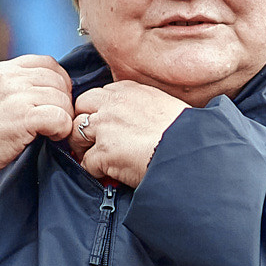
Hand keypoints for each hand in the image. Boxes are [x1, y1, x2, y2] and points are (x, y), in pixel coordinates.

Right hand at [0, 56, 76, 174]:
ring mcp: (15, 95)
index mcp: (2, 70)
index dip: (59, 82)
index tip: (55, 101)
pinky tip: (50, 138)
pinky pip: (60, 117)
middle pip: (58, 80)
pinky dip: (61, 129)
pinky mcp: (22, 117)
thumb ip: (13, 86)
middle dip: (64, 101)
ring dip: (63, 117)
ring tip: (51, 131)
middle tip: (56, 121)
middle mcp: (9, 77)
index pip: (47, 62)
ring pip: (62, 98)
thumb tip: (46, 91)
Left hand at [67, 81, 186, 186]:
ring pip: (76, 132)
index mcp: (130, 90)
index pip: (101, 93)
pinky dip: (93, 170)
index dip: (100, 109)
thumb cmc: (185, 132)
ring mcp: (106, 128)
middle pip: (81, 105)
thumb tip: (139, 117)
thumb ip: (144, 105)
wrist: (189, 152)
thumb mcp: (164, 104)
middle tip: (91, 137)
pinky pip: (86, 162)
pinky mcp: (104, 153)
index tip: (105, 121)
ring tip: (94, 156)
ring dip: (82, 146)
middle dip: (83, 121)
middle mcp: (113, 105)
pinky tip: (106, 174)